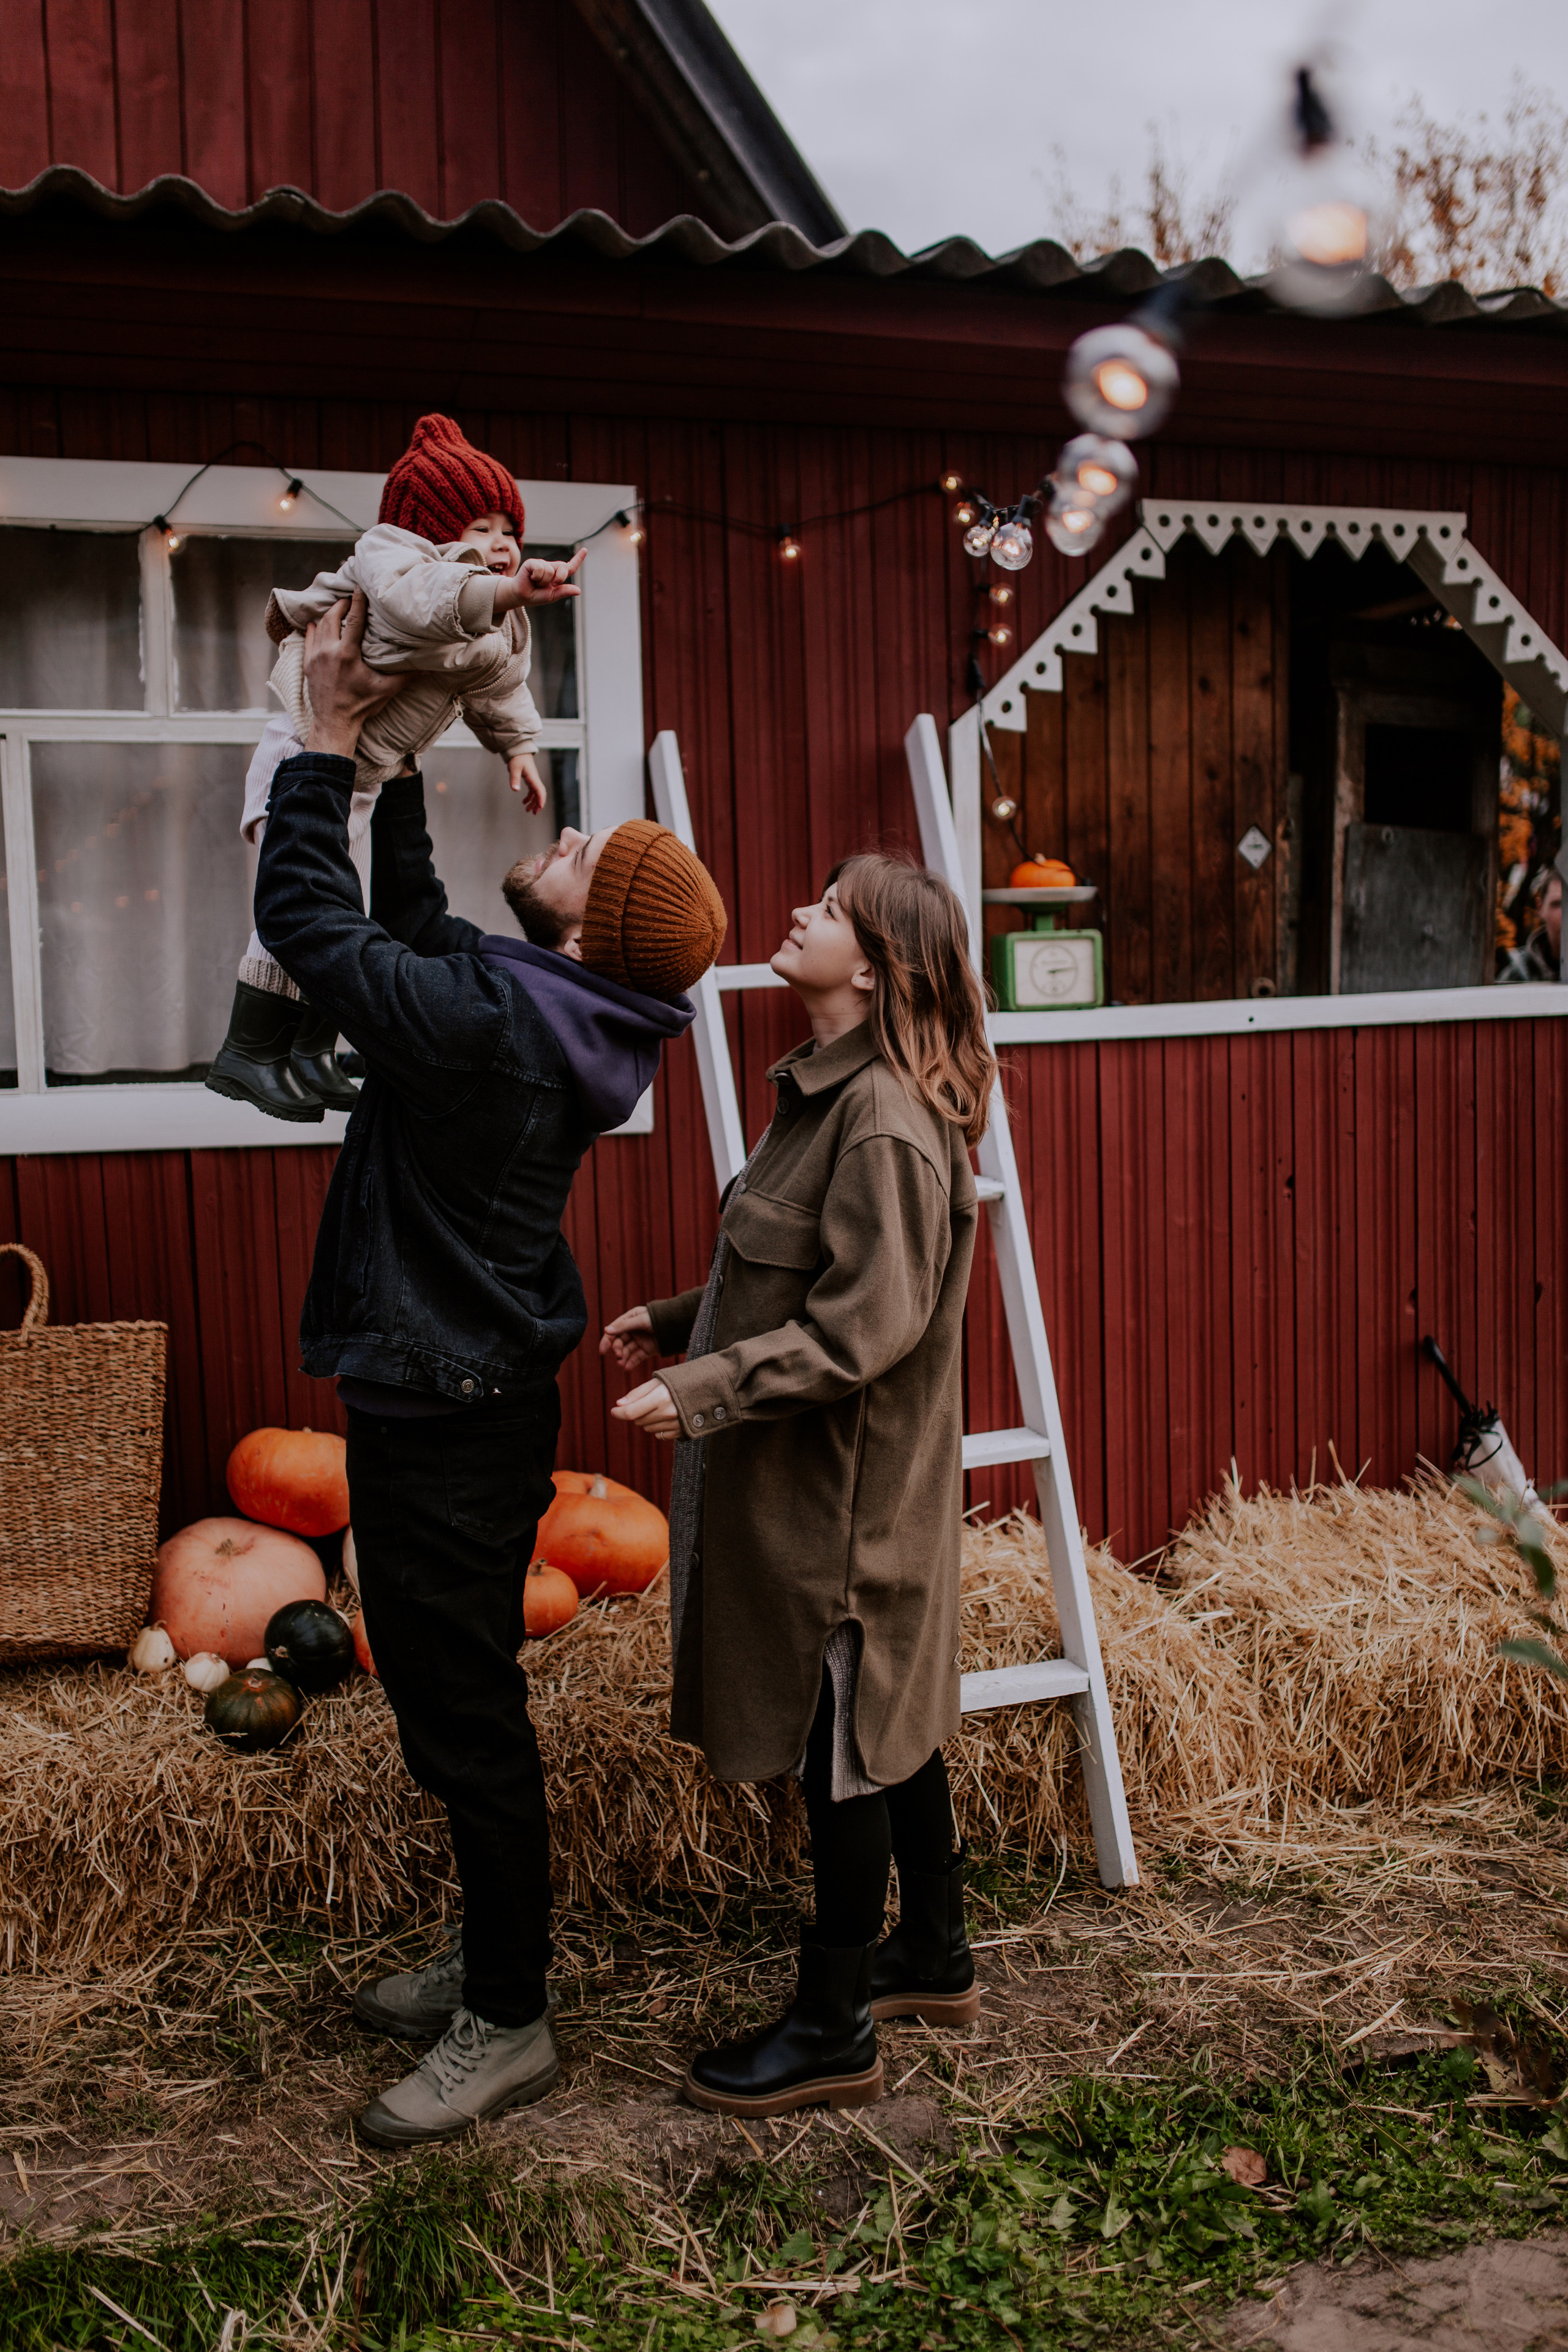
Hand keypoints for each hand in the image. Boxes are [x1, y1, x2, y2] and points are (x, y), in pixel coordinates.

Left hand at [302, 593, 406, 758]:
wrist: (334, 722)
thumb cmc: (361, 706)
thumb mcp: (386, 690)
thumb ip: (407, 677)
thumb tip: (430, 669)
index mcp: (348, 654)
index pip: (353, 620)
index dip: (357, 601)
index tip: (358, 587)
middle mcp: (329, 651)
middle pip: (332, 617)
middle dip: (340, 605)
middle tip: (348, 599)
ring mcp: (316, 657)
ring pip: (320, 626)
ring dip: (328, 615)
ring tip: (337, 609)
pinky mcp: (307, 664)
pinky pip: (309, 638)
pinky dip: (313, 629)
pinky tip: (317, 623)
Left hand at [509, 751, 545, 810]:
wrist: (518, 750)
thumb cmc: (516, 758)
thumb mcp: (514, 768)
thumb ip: (514, 779)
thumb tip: (515, 790)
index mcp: (533, 777)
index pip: (540, 790)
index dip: (541, 799)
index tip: (540, 808)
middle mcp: (535, 779)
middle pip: (540, 793)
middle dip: (538, 804)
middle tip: (534, 813)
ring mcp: (533, 779)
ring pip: (536, 793)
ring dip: (533, 802)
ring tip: (528, 810)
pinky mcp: (529, 779)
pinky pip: (532, 790)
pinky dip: (529, 797)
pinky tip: (524, 802)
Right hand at [517, 550, 585, 605]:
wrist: (520, 595)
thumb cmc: (536, 595)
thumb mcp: (552, 596)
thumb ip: (564, 592)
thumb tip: (578, 590)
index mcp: (557, 574)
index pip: (570, 567)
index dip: (578, 559)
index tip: (585, 550)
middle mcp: (550, 567)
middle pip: (563, 568)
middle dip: (559, 579)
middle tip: (550, 586)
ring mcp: (541, 563)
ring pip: (550, 571)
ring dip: (543, 581)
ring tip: (535, 582)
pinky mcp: (532, 562)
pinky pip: (540, 568)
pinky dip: (536, 576)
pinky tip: (531, 578)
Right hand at [600, 1305, 660, 1374]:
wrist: (679, 1325)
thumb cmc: (659, 1318)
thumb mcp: (641, 1320)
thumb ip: (624, 1326)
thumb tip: (606, 1330)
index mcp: (630, 1319)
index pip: (614, 1330)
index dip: (607, 1340)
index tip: (603, 1351)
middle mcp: (633, 1330)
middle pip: (620, 1342)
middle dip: (617, 1350)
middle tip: (619, 1357)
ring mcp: (640, 1340)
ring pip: (627, 1351)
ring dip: (623, 1358)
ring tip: (622, 1364)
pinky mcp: (648, 1350)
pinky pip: (637, 1357)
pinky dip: (631, 1363)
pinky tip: (627, 1368)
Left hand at [611, 1377, 680, 1440]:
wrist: (708, 1388)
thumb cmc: (679, 1381)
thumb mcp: (657, 1381)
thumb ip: (637, 1393)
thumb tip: (618, 1405)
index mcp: (660, 1397)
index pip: (631, 1412)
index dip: (619, 1413)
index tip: (614, 1410)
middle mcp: (668, 1413)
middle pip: (638, 1421)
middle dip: (637, 1412)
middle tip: (648, 1401)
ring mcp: (675, 1424)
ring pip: (647, 1428)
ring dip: (648, 1419)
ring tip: (660, 1407)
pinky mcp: (681, 1432)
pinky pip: (659, 1435)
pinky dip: (658, 1427)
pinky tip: (667, 1416)